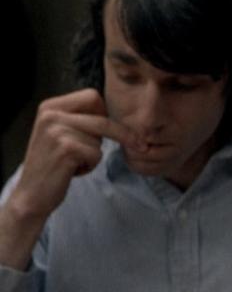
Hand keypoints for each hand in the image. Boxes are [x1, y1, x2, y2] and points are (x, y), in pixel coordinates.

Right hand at [11, 88, 142, 221]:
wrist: (31, 194)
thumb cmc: (52, 163)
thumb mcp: (60, 132)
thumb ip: (81, 119)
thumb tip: (120, 114)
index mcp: (50, 106)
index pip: (92, 96)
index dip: (105, 113)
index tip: (113, 128)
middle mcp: (51, 115)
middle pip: (103, 118)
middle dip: (122, 134)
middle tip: (141, 145)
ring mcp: (57, 131)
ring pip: (100, 139)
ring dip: (94, 154)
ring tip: (74, 162)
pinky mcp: (66, 149)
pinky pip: (96, 154)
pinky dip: (91, 165)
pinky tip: (72, 170)